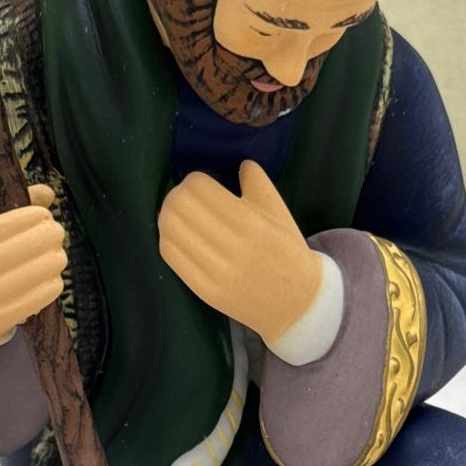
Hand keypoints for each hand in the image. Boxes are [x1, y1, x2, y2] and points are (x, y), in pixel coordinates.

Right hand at [0, 183, 65, 343]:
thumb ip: (11, 210)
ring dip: (54, 260)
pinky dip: (52, 284)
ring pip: (37, 271)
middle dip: (49, 236)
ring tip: (56, 256)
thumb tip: (47, 192)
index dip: (32, 217)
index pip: (5, 223)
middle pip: (26, 246)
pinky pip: (39, 296)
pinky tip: (52, 277)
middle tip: (57, 233)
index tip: (45, 215)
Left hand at [157, 160, 320, 341]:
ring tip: (178, 212)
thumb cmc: (288, 252)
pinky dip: (168, 238)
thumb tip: (239, 163)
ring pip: (170, 230)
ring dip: (168, 214)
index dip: (194, 180)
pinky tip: (177, 233)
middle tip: (185, 196)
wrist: (297, 303)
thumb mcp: (280, 212)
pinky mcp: (204, 291)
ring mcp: (216, 273)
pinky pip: (171, 256)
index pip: (200, 189)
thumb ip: (258, 182)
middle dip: (177, 194)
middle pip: (179, 206)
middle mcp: (232, 248)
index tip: (200, 182)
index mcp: (251, 223)